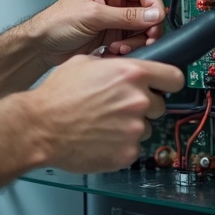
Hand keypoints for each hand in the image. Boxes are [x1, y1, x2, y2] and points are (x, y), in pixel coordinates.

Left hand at [20, 0, 165, 67]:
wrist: (42, 46)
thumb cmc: (56, 23)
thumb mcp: (92, 16)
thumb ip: (125, 16)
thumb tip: (153, 15)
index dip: (153, 5)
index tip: (156, 21)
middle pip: (147, 10)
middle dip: (146, 27)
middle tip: (146, 40)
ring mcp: (114, 18)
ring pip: (142, 28)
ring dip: (136, 41)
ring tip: (120, 48)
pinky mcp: (113, 35)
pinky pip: (132, 41)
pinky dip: (129, 48)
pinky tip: (114, 52)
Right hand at [22, 55, 183, 173]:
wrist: (40, 127)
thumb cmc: (56, 96)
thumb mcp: (84, 63)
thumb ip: (112, 65)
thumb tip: (122, 67)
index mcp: (130, 74)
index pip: (175, 77)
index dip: (169, 81)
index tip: (165, 85)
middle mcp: (137, 100)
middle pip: (160, 104)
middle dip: (143, 105)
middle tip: (119, 107)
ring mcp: (134, 128)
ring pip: (146, 127)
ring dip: (131, 126)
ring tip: (104, 123)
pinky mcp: (127, 152)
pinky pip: (134, 147)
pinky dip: (121, 144)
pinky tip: (101, 137)